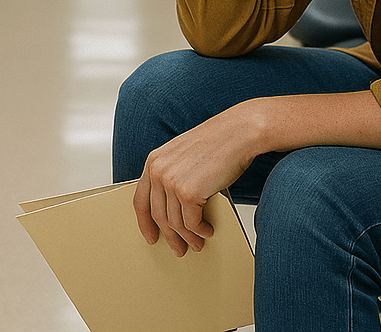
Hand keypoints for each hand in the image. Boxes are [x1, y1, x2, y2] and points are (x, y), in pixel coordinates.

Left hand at [132, 105, 260, 256]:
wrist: (239, 131)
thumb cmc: (218, 141)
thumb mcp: (184, 153)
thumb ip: (172, 173)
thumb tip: (172, 206)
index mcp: (154, 161)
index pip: (141, 200)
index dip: (145, 223)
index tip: (151, 236)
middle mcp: (158, 171)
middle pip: (158, 216)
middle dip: (169, 236)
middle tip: (178, 249)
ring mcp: (172, 182)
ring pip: (175, 223)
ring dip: (187, 237)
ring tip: (197, 243)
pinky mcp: (188, 193)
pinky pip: (192, 222)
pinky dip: (200, 231)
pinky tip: (207, 231)